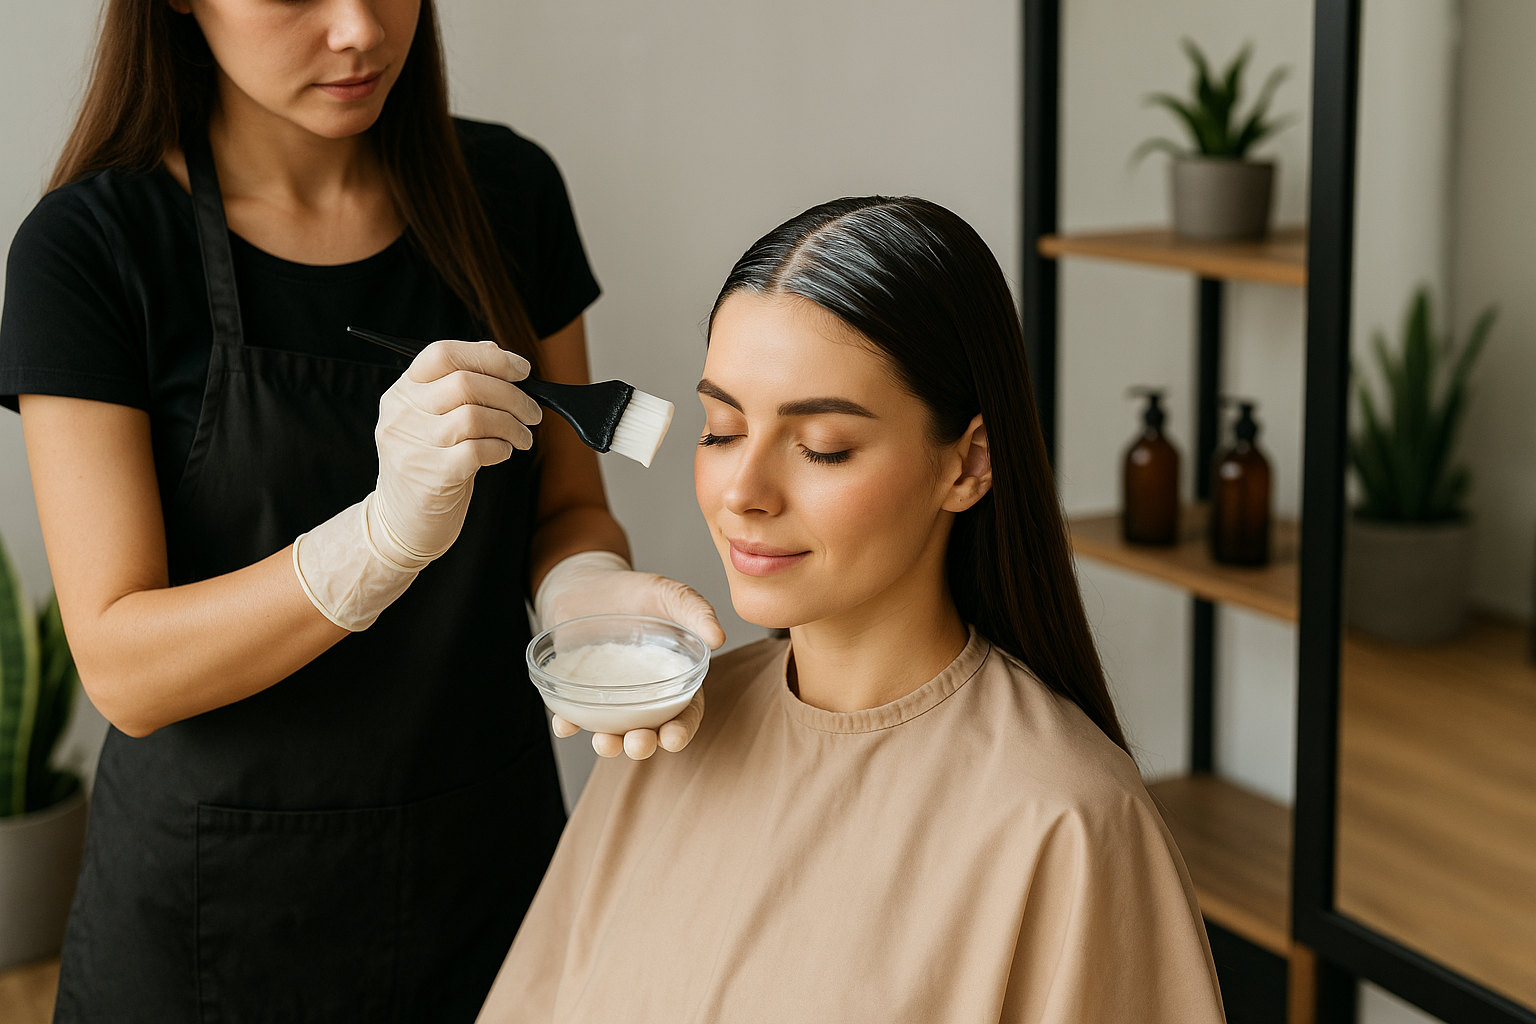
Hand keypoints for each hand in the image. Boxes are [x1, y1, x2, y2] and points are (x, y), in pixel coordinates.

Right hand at [371, 340, 541, 567]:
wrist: (401, 523)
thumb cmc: (427, 465)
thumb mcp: (431, 420)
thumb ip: (456, 387)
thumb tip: (498, 355)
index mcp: (402, 392)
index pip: (442, 354)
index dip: (489, 356)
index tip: (520, 369)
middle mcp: (402, 414)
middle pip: (465, 383)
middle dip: (512, 395)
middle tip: (532, 412)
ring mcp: (414, 445)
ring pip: (475, 416)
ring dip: (512, 425)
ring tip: (523, 437)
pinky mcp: (432, 476)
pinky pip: (478, 450)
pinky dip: (500, 448)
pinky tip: (503, 453)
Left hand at [537, 551, 724, 758]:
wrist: (585, 582)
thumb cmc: (634, 592)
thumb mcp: (668, 595)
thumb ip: (696, 612)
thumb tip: (718, 637)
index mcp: (672, 679)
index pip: (683, 713)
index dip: (682, 729)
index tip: (674, 737)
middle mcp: (642, 697)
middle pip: (648, 731)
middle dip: (644, 744)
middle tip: (638, 744)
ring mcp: (609, 699)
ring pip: (612, 731)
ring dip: (609, 745)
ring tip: (605, 743)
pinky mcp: (576, 694)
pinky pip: (572, 715)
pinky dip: (568, 724)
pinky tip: (565, 725)